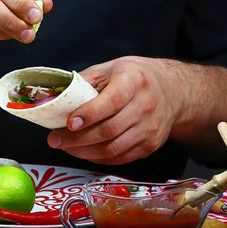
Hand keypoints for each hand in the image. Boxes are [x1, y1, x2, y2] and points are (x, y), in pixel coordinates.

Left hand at [46, 56, 188, 164]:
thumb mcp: (109, 69)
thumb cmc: (134, 77)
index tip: (68, 123)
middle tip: (54, 139)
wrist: (171, 90)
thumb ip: (84, 81)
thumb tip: (57, 97)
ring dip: (83, 152)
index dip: (88, 115)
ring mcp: (150, 129)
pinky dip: (97, 158)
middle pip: (108, 130)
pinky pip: (119, 158)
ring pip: (112, 149)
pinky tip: (83, 151)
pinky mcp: (150, 146)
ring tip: (65, 147)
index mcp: (134, 82)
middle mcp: (145, 106)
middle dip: (76, 139)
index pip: (111, 102)